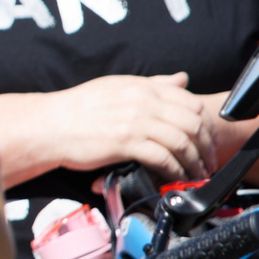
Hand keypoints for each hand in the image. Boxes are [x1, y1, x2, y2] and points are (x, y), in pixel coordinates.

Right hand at [46, 75, 218, 180]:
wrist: (49, 125)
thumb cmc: (79, 109)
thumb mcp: (117, 87)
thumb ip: (153, 84)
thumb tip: (182, 79)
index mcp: (142, 87)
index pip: (190, 101)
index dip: (206, 123)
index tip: (208, 140)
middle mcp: (143, 101)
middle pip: (192, 122)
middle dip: (206, 146)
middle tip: (208, 161)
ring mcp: (135, 121)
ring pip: (182, 141)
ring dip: (195, 162)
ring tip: (197, 174)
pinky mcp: (126, 142)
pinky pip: (163, 158)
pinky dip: (175, 171)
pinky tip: (177, 178)